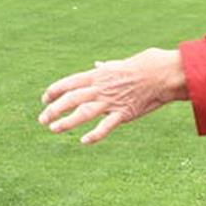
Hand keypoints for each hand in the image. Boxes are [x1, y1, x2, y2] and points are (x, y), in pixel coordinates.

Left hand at [38, 47, 186, 143]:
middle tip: (42, 119)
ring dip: (67, 121)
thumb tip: (97, 65)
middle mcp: (101, 88)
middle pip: (71, 98)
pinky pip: (106, 126)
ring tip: (54, 129)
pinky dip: (95, 135)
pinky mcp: (124, 113)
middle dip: (54, 109)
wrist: (162, 73)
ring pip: (84, 112)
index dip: (54, 91)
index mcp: (98, 75)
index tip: (43, 99)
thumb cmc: (142, 66)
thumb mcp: (119, 64)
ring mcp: (111, 101)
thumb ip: (105, 68)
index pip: (69, 83)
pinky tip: (84, 141)